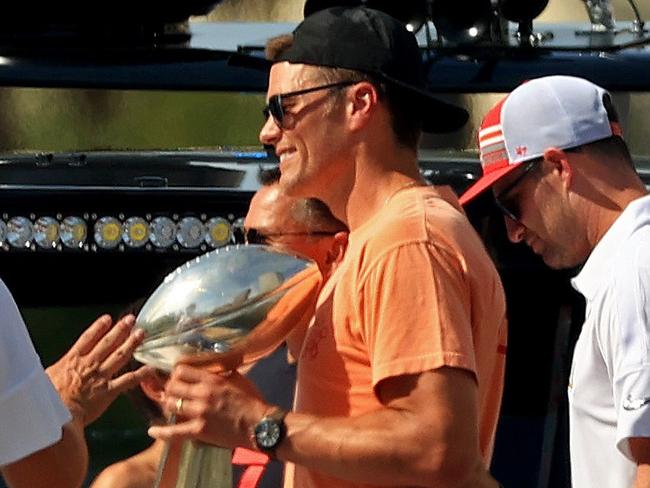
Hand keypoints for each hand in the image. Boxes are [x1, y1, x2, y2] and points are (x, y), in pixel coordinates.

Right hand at [46, 314, 153, 425]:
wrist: (56, 417)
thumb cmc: (45, 401)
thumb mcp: (43, 379)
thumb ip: (55, 370)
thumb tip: (50, 367)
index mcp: (72, 360)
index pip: (88, 338)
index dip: (99, 327)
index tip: (108, 318)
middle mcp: (89, 364)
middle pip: (108, 342)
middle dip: (121, 329)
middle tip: (131, 319)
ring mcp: (101, 376)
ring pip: (120, 355)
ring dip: (132, 343)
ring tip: (142, 333)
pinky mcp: (109, 391)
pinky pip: (128, 380)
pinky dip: (141, 374)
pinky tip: (150, 368)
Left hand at [148, 365, 269, 448]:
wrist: (260, 425)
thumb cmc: (252, 400)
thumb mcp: (238, 379)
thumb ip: (222, 372)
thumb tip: (212, 366)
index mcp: (212, 379)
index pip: (182, 370)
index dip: (176, 373)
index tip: (178, 378)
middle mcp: (202, 393)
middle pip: (173, 386)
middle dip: (170, 388)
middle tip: (173, 392)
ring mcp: (199, 412)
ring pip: (171, 404)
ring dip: (168, 404)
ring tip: (170, 405)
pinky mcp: (199, 430)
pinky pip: (175, 432)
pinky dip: (161, 432)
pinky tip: (151, 431)